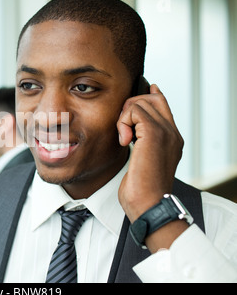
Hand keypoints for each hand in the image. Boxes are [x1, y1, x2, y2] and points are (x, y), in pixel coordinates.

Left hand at [117, 84, 183, 220]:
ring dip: (124, 118)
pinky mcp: (154, 133)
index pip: (163, 105)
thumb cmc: (142, 190)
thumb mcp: (143, 162)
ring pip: (140, 103)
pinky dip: (123, 123)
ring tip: (124, 140)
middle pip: (151, 98)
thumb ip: (142, 144)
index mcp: (172, 139)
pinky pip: (134, 110)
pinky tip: (124, 142)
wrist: (150, 204)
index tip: (144, 90)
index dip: (149, 95)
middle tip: (123, 131)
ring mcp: (165, 131)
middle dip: (130, 108)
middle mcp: (173, 133)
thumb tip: (131, 133)